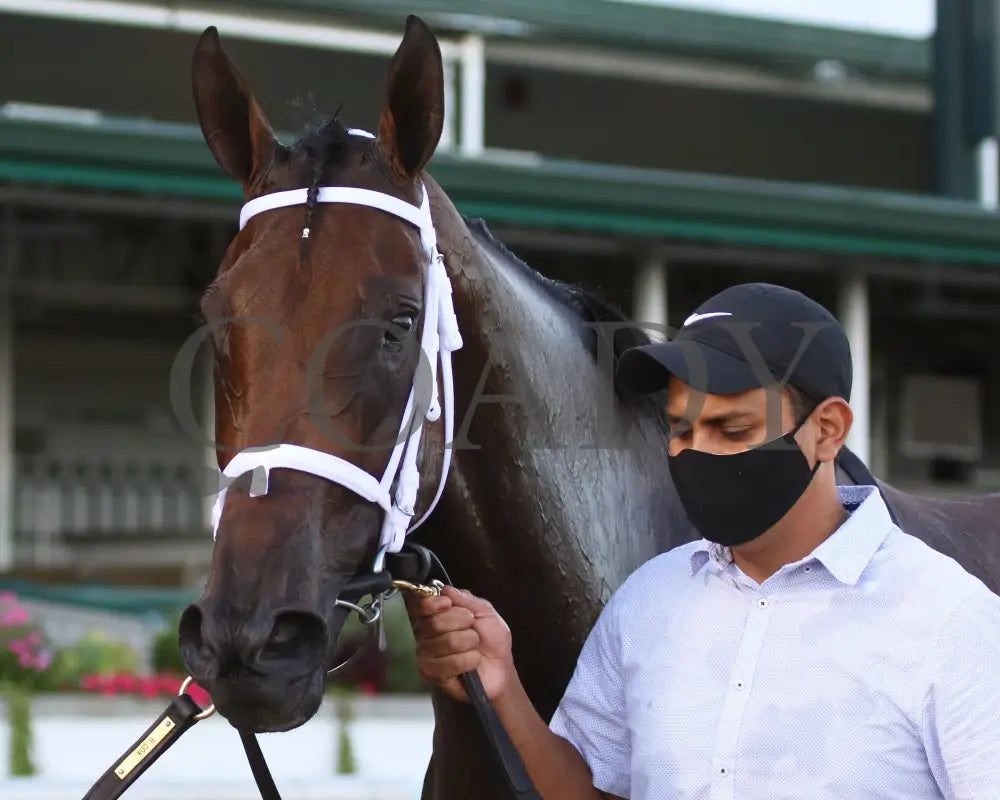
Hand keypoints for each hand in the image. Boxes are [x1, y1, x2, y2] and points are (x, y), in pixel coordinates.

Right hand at [406, 586, 514, 702]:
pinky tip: (472, 663)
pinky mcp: (433, 675)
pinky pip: (447, 664)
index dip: (433, 603)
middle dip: (462, 623)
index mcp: (436, 616)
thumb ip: (467, 599)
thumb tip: (447, 590)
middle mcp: (426, 635)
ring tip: (475, 648)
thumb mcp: (486, 612)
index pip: (422, 606)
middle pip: (435, 623)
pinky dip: (467, 661)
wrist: (500, 667)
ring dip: (468, 643)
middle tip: (473, 629)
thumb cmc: (491, 639)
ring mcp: (427, 656)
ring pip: (445, 642)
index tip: (448, 604)